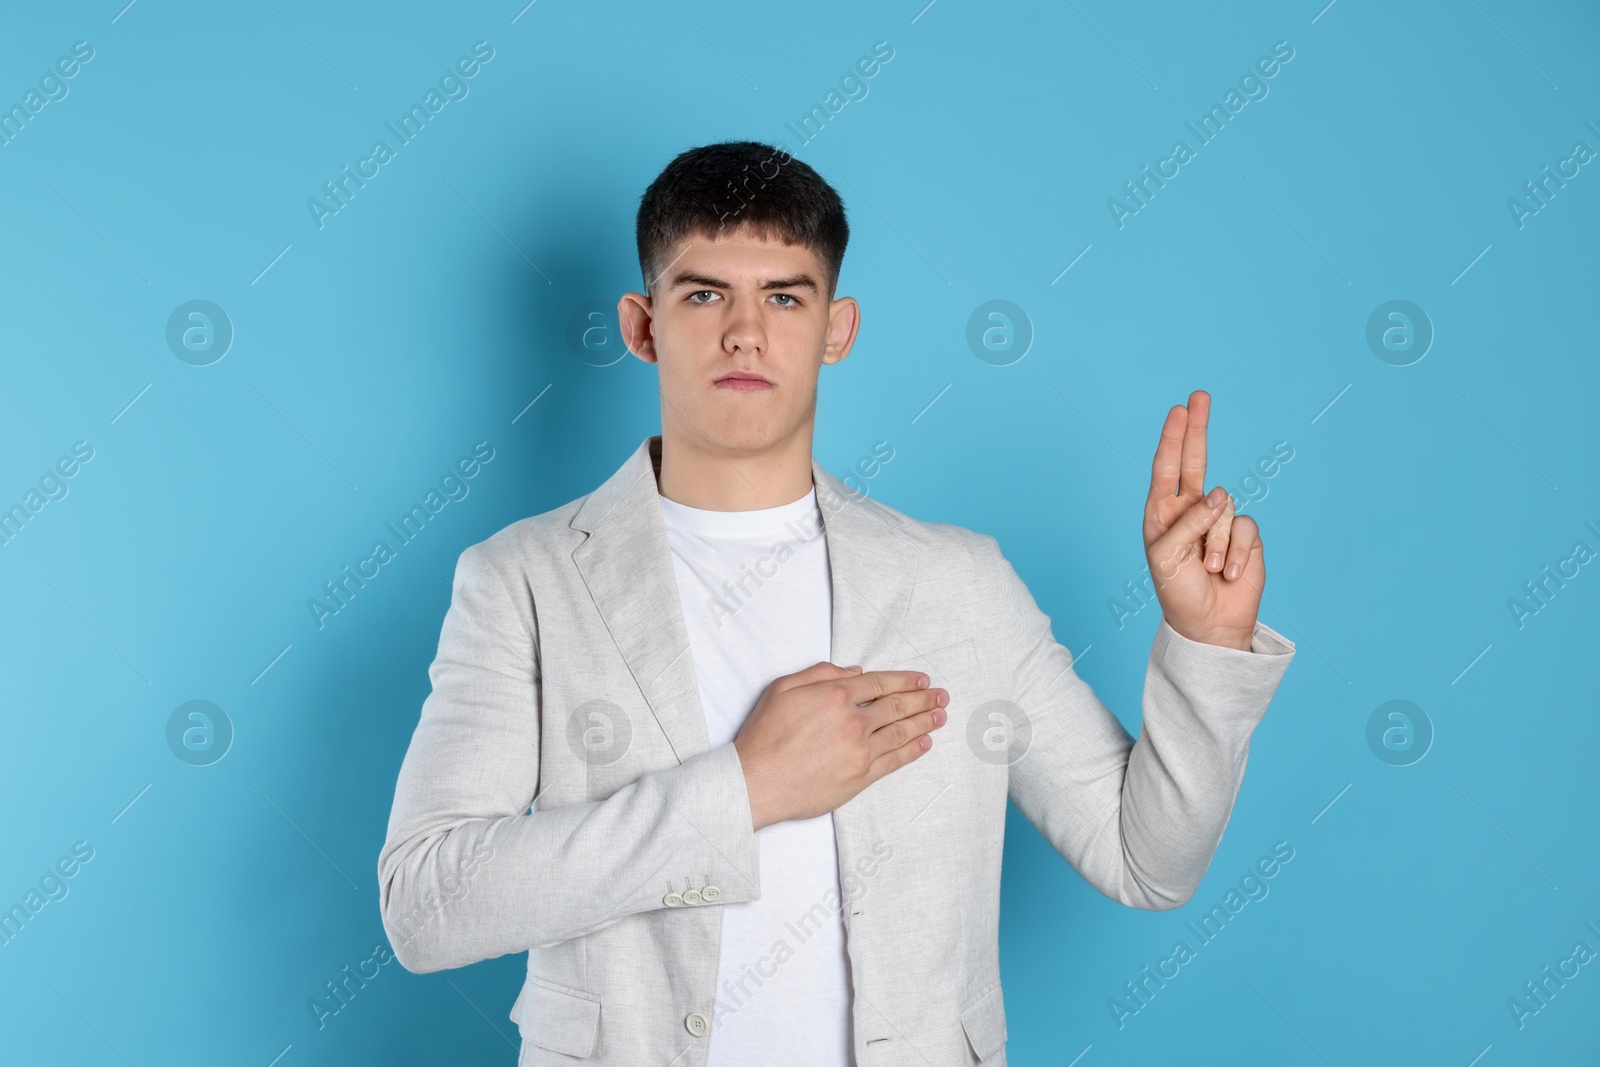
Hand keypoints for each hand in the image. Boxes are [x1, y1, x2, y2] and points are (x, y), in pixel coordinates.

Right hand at [732, 662, 948, 829]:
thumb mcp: (783, 689)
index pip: (879, 684)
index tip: (922, 680)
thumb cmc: (765, 736)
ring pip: (901, 732)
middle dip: (923, 699)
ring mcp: (859, 751)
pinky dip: (913, 750)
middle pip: (897, 706)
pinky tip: (925, 742)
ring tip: (941, 715)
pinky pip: (894, 760)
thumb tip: (853, 671)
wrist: (757, 781)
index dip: (905, 680)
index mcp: (835, 695)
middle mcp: (853, 721)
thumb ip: (819, 674)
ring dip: (925, 722)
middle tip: (941, 696)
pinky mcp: (860, 777)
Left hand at [1142, 390, 1265, 650]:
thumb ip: (1188, 521)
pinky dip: (1235, 554)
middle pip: (1196, 460)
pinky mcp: (1245, 536)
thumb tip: (1218, 493)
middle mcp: (1190, 509)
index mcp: (1162, 512)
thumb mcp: (1168, 556)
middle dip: (1197, 428)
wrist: (1209, 625)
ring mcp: (1219, 521)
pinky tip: (1228, 574)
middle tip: (1199, 395)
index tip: (1179, 409)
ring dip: (1215, 544)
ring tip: (1208, 569)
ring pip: (1224, 509)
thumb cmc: (1178, 590)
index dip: (1173, 437)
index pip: (1167, 467)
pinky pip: (1245, 528)